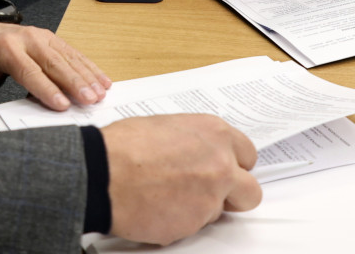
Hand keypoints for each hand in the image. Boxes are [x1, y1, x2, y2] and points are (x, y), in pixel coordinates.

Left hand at [0, 24, 111, 126]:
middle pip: (54, 62)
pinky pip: (74, 53)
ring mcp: (43, 36)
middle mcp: (27, 38)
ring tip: (100, 93)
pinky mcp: (54, 39)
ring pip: (68, 57)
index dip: (46, 88)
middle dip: (74, 83)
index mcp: (5, 48)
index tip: (61, 105)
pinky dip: (90, 67)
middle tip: (90, 100)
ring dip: (86, 76)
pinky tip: (103, 80)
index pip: (28, 70)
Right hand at [103, 114, 261, 244]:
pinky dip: (180, 221)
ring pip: (220, 212)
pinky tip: (159, 207)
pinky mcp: (194, 224)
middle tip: (213, 194)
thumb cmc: (124, 147)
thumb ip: (195, 141)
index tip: (227, 170)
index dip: (235, 165)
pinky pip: (195, 227)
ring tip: (169, 197)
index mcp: (215, 134)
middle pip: (250, 191)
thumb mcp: (167, 126)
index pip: (248, 154)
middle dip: (235, 195)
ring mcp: (210, 197)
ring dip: (202, 208)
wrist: (103, 173)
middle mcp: (220, 164)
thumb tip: (197, 151)